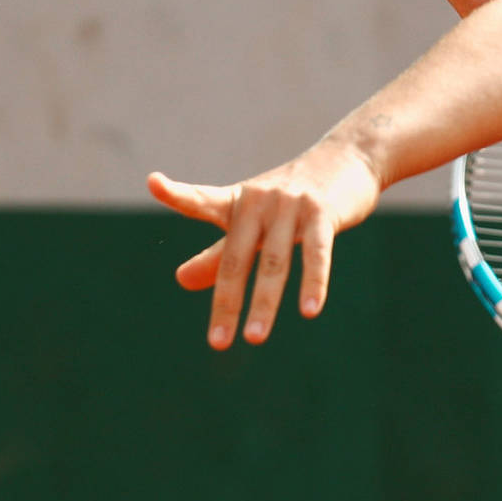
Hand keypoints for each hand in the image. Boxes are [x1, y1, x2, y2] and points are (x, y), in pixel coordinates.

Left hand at [147, 140, 381, 348]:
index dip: (178, 194)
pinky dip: (313, 283)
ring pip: (274, 262)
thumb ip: (218, 254)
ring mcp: (291, 205)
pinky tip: (308, 311)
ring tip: (255, 337)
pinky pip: (316, 253)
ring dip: (264, 302)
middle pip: (235, 257)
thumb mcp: (252, 223)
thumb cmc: (292, 197)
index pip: (203, 199)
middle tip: (218, 342)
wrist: (348, 158)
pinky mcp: (322, 212)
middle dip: (227, 302)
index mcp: (238, 202)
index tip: (154, 183)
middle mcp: (259, 201)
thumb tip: (180, 280)